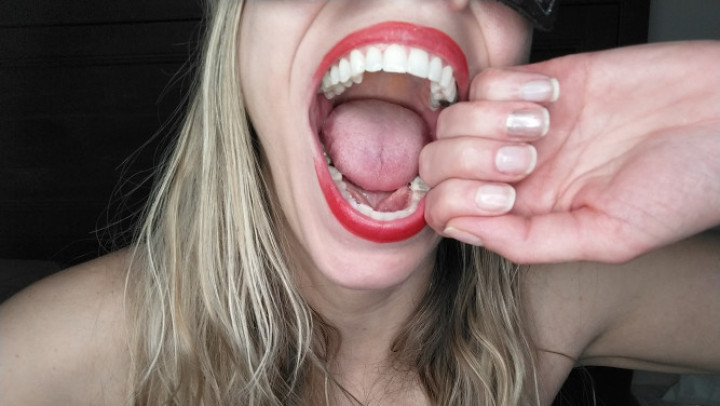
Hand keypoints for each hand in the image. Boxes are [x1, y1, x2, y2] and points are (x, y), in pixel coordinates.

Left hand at [421, 41, 719, 262]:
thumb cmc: (685, 185)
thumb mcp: (610, 236)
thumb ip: (530, 241)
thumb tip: (459, 230)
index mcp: (528, 214)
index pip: (447, 211)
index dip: (456, 203)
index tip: (506, 196)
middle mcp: (517, 171)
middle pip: (439, 163)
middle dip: (469, 161)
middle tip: (526, 158)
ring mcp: (522, 126)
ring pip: (456, 119)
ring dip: (491, 123)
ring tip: (546, 127)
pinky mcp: (539, 82)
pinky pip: (486, 80)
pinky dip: (509, 88)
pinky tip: (551, 99)